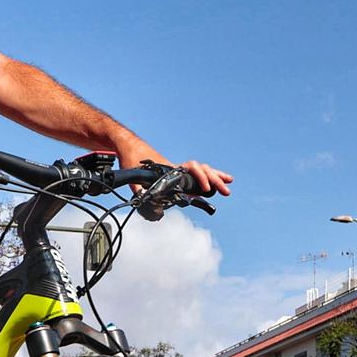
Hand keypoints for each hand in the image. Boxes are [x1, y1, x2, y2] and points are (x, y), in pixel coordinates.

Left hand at [113, 131, 231, 197]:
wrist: (128, 145)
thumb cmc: (131, 158)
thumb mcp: (134, 178)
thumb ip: (142, 194)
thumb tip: (153, 211)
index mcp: (170, 168)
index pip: (191, 169)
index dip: (200, 178)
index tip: (205, 189)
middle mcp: (177, 167)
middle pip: (202, 170)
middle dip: (215, 180)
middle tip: (226, 191)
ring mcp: (178, 169)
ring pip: (202, 170)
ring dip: (215, 177)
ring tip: (228, 185)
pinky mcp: (176, 173)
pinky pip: (196, 174)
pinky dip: (207, 177)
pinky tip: (215, 184)